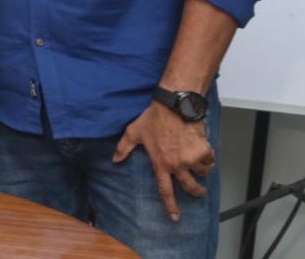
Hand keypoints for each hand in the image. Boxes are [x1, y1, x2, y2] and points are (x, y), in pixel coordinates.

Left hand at [113, 101, 214, 220]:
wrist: (174, 106)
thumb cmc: (154, 118)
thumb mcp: (134, 132)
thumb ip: (123, 148)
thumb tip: (115, 159)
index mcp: (160, 164)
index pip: (164, 190)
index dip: (171, 206)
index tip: (176, 218)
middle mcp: (177, 165)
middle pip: (190, 187)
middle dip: (197, 192)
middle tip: (199, 191)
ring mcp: (191, 159)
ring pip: (202, 172)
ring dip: (202, 168)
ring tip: (196, 158)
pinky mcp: (203, 151)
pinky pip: (210, 160)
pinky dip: (208, 156)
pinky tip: (202, 147)